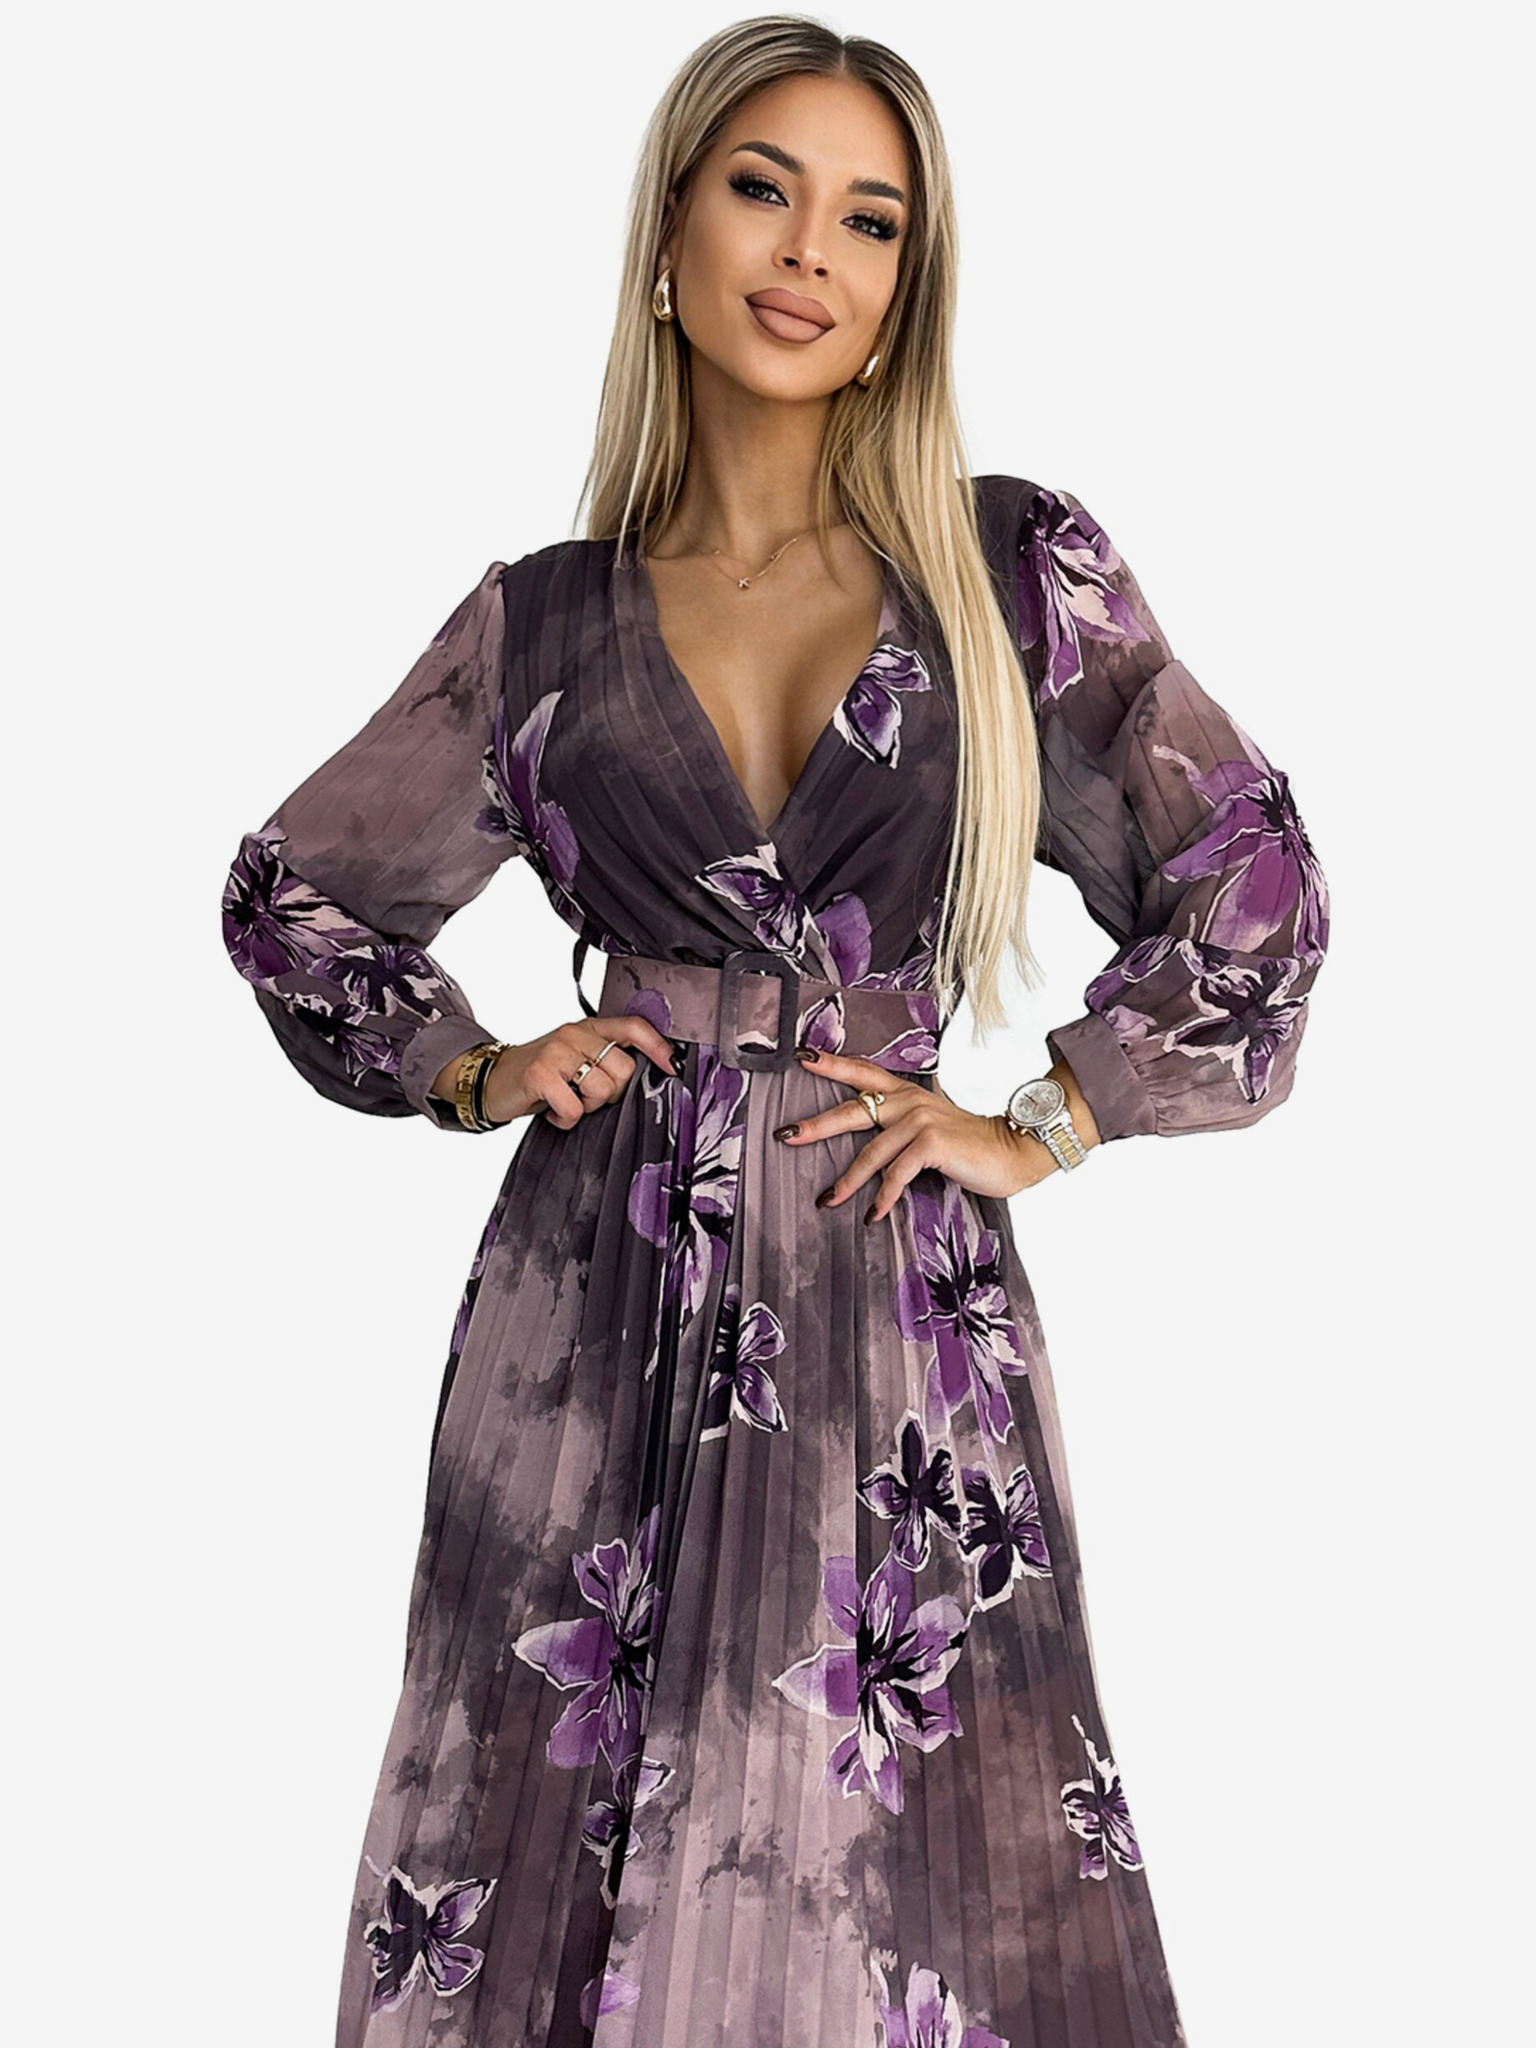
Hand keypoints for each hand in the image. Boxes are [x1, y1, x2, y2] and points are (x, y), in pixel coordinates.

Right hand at [436, 1015, 678, 1130]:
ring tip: (568, 1101)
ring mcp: (557, 1051)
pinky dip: (566, 1119)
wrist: (492, 1080)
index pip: (634, 1028)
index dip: (658, 1048)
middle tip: (587, 1096)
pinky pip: (575, 1109)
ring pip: (603, 1090)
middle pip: (625, 1070)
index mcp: (588, 1029)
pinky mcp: (541, 1074)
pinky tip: (552, 1110)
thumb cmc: (541, 1074)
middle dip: (612, 1094)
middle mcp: (574, 1033)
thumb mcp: (575, 1058)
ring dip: (588, 1107)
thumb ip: (606, 1060)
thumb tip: (652, 1075)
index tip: (673, 1068)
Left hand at [776, 1047, 1061, 1221]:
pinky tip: (872, 1214)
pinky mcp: (931, 1143)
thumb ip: (901, 1130)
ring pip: (871, 1152)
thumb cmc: (971, 1147)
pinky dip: (882, 1197)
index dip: (832, 1064)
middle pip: (853, 1109)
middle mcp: (909, 1102)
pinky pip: (896, 1174)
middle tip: (786, 1134)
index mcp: (907, 1095)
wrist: (1013, 1152)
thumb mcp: (931, 1129)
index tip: (801, 1057)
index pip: (863, 1073)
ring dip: (847, 1180)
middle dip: (816, 1124)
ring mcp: (920, 1120)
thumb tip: (867, 1152)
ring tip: (827, 1200)